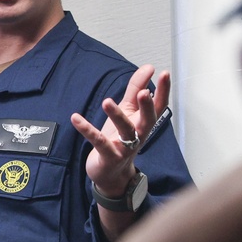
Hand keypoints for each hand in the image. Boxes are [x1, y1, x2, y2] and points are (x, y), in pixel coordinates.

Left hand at [71, 65, 169, 196]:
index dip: (163, 91)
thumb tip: (148, 68)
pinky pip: (99, 142)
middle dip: (147, 107)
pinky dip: (87, 130)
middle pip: (148, 121)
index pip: (158, 106)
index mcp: (143, 123)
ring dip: (117, 116)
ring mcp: (125, 147)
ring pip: (125, 131)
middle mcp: (138, 135)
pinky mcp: (108, 156)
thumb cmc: (120, 140)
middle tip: (144, 92)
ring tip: (107, 102)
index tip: (164, 73)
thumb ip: (135, 89)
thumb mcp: (128, 112)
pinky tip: (76, 118)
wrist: (111, 174)